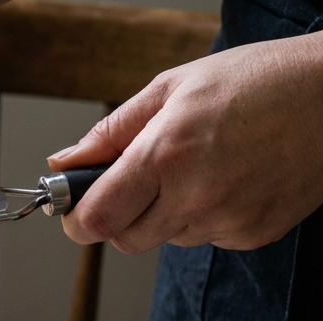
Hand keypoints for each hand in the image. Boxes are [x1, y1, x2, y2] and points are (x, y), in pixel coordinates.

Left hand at [49, 30, 322, 253]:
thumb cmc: (258, 80)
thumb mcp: (172, 88)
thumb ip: (111, 133)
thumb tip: (64, 164)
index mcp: (165, 155)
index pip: (97, 220)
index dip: (77, 219)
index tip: (75, 208)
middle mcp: (195, 195)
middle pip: (125, 239)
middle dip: (120, 216)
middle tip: (138, 181)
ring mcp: (228, 220)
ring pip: (167, 238)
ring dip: (167, 213)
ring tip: (200, 167)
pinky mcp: (255, 234)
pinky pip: (207, 238)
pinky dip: (206, 216)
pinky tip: (230, 178)